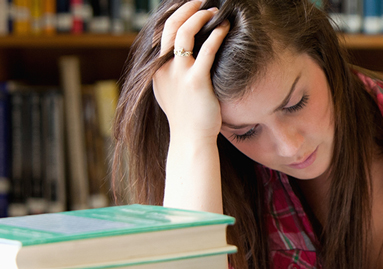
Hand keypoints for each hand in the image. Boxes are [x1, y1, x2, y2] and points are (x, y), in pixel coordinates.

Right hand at [153, 0, 228, 142]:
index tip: (189, 8)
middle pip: (171, 27)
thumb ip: (173, 75)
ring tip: (214, 11)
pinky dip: (216, 36)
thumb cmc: (188, 118)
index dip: (176, 16)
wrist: (191, 140)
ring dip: (200, 18)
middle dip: (186, 9)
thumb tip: (182, 60)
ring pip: (185, 34)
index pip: (163, 33)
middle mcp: (164, 68)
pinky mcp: (196, 82)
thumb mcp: (172, 93)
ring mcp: (179, 75)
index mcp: (157, 70)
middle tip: (201, 1)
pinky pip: (207, 52)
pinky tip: (224, 29)